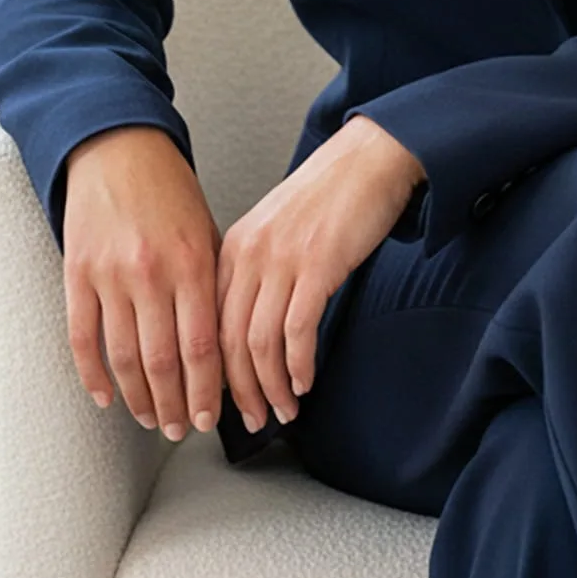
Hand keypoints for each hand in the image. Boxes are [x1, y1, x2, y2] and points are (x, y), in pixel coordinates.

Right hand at [62, 124, 225, 440]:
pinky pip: (82, 338)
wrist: (118, 148)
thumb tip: (223, 349)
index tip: (210, 419)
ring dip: (138, 398)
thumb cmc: (170, 192)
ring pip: (122, 358)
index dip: (206, 392)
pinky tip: (106, 397)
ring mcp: (110, 275)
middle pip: (163, 362)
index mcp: (193, 262)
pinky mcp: (77, 273)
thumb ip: (212, 287)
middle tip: (179, 430)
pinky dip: (92, 375)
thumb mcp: (208, 231)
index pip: (202, 347)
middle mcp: (152, 272)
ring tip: (149, 419)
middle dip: (174, 406)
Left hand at [216, 114, 425, 434]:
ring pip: (260, 343)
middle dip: (237, 392)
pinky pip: (298, 330)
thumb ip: (256, 269)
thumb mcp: (275, 228)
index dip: (212, 371)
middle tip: (251, 421)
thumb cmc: (328, 194)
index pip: (208, 324)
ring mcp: (283, 259)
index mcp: (234, 247)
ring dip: (270, 387)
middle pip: (227, 341)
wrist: (368, 157)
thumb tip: (248, 326)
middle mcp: (250, 254)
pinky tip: (304, 381)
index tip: (221, 401)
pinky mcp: (318, 264)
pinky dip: (298, 365)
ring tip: (282, 410)